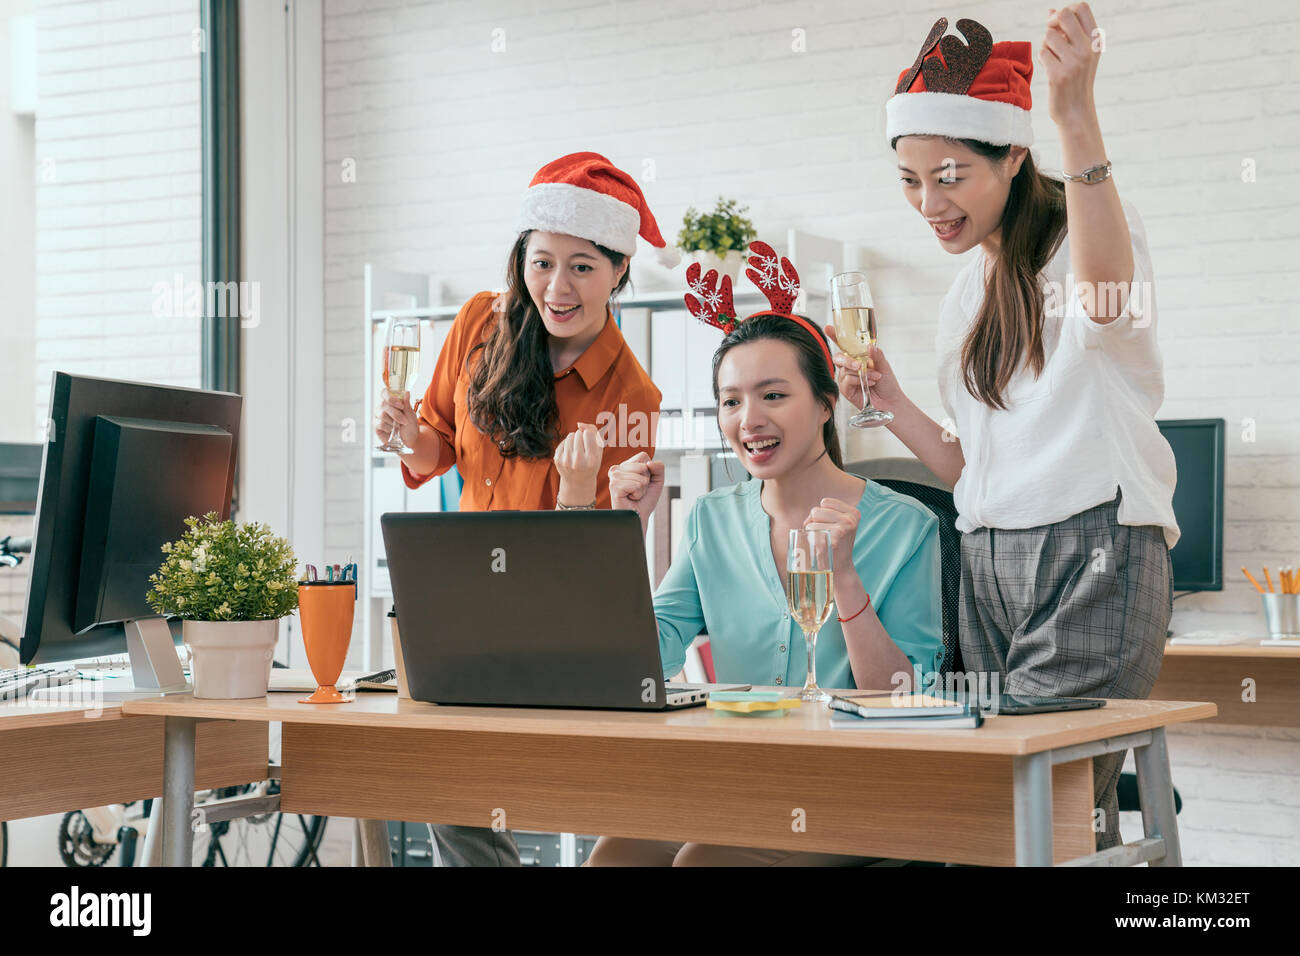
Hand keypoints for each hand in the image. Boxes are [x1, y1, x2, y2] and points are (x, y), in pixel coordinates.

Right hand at [374, 389, 419, 449]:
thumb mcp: (411, 415)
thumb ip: (407, 404)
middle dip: (396, 413)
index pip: (384, 392)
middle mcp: (382, 406)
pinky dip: (389, 428)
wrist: (409, 440)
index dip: (391, 398)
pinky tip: (392, 430)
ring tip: (400, 426)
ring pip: (382, 414)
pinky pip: (380, 424)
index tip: (401, 406)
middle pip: (383, 404)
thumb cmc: (410, 426)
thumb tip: (406, 392)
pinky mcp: (376, 425)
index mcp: (391, 401)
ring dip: (393, 421)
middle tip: (404, 421)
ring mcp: (377, 415)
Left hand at [554, 422, 603, 505]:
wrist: (578, 481)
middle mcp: (578, 461)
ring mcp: (566, 461)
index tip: (590, 442)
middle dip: (581, 436)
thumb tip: (579, 424)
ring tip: (578, 449)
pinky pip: (563, 442)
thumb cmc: (591, 462)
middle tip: (584, 447)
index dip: (589, 434)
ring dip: (574, 439)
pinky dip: (568, 445)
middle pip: (578, 434)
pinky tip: (571, 454)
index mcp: (591, 460)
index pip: (588, 433)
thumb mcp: (598, 449)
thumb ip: (594, 432)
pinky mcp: (557, 460)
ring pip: (570, 436)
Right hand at [608, 451, 665, 530]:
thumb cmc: (644, 500)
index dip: (649, 471)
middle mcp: (617, 469)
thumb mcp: (657, 481)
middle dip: (646, 481)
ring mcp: (614, 477)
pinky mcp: (614, 486)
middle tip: (638, 491)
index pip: (643, 456)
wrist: (637, 517)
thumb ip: (659, 468)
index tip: (642, 482)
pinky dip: (638, 494)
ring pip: (640, 476)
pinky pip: (636, 484)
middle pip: (643, 466)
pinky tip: (630, 498)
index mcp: (625, 465)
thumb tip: (650, 463)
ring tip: (634, 495)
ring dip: (642, 489)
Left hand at [802, 497, 861, 579]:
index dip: (821, 515)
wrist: (840, 569)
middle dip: (814, 523)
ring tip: (822, 542)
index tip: (830, 527)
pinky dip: (810, 540)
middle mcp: (850, 520)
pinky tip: (821, 548)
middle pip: (815, 511)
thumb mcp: (838, 524)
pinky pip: (810, 532)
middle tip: (824, 537)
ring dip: (811, 532)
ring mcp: (843, 529)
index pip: (825, 502)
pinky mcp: (833, 540)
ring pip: (811, 521)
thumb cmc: (834, 543)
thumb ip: (825, 513)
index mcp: (854, 513)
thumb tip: (807, 521)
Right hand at [823, 324, 904, 413]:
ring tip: (875, 377)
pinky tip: (869, 384)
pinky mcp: (846, 390)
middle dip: (848, 360)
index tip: (828, 328)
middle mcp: (850, 367)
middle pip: (838, 358)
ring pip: (844, 370)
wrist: (891, 401)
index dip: (834, 336)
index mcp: (858, 358)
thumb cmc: (887, 383)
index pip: (844, 345)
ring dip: (862, 373)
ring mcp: (846, 379)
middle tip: (860, 365)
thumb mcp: (884, 365)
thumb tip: (870, 346)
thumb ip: (877, 355)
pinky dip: (859, 381)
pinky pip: (846, 381)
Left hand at [1041, 4, 1100, 126]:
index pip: (1081, 7)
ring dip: (1046, 46)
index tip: (1060, 23)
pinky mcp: (1058, 74)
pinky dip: (1043, 59)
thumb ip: (1067, 32)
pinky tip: (1050, 69)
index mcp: (1095, 40)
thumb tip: (1051, 11)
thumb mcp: (1079, 53)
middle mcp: (1087, 48)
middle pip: (1064, 15)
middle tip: (1051, 36)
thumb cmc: (1076, 79)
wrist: (1076, 110)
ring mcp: (1074, 62)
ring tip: (1053, 58)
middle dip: (1052, 23)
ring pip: (1048, 36)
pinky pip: (1042, 53)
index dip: (1066, 9)